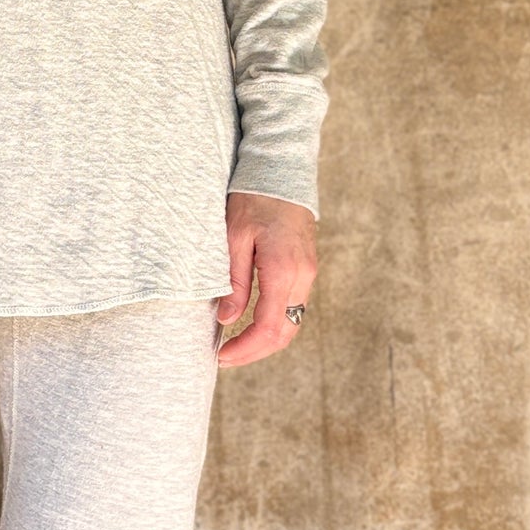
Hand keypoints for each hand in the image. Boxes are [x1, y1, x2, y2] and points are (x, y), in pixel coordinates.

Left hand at [216, 191, 317, 367]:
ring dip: (265, 340)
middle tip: (225, 358)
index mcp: (284, 271)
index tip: (221, 356)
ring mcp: (308, 273)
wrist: (281, 171)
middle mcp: (302, 277)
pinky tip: (251, 323)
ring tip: (234, 345)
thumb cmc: (253, 199)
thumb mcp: (233, 238)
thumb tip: (226, 319)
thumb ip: (233, 281)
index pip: (268, 328)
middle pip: (285, 333)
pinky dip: (274, 323)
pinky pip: (293, 307)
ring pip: (292, 323)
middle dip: (255, 352)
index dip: (245, 350)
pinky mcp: (306, 269)